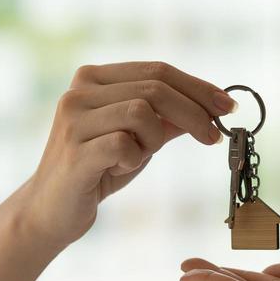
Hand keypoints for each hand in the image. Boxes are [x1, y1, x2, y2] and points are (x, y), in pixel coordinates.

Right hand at [20, 63, 232, 249]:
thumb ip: (167, 119)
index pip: (157, 70)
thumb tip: (211, 105)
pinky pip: (124, 144)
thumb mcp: (139, 138)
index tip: (227, 106)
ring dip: (154, 140)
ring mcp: (73, 120)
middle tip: (213, 137)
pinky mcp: (74, 151)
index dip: (197, 87)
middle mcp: (79, 91)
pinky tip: (121, 167)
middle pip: (155, 88)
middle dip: (194, 113)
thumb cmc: (98, 170)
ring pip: (142, 113)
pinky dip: (134, 158)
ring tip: (139, 156)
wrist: (52, 209)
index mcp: (93, 78)